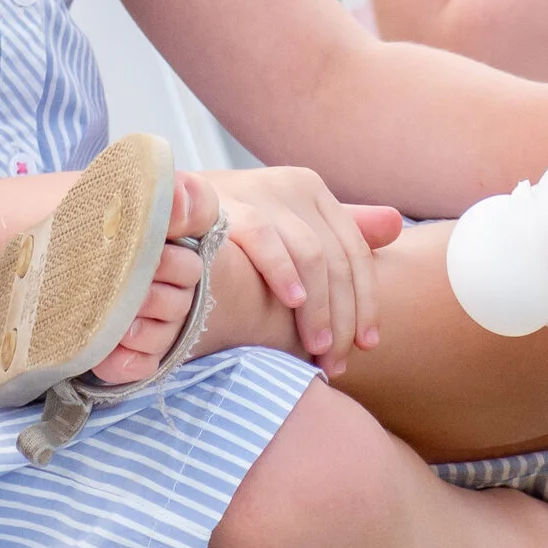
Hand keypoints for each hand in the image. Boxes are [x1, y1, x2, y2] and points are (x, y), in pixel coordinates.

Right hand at [95, 163, 401, 385]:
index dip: (366, 300)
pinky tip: (294, 304)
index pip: (354, 251)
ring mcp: (262, 193)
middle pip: (339, 260)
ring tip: (318, 350)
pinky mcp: (230, 205)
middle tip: (338, 361)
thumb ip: (336, 228)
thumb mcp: (281, 228)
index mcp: (312, 190)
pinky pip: (267, 239)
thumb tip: (396, 226)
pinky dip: (284, 272)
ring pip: (314, 256)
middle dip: (345, 316)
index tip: (368, 344)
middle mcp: (293, 186)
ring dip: (321, 309)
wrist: (150, 212)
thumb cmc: (222, 230)